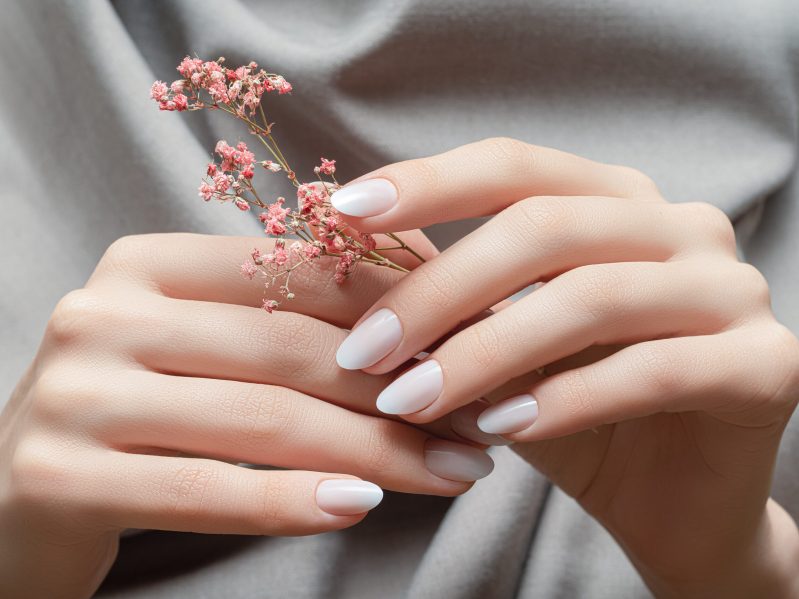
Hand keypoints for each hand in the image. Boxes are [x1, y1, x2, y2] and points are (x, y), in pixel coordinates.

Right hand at [0, 233, 492, 598]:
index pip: (295, 274)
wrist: (14, 497)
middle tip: (483, 421)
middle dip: (403, 391)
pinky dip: (293, 501)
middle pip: (288, 350)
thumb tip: (424, 301)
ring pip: (261, 420)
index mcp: (144, 264)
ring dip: (376, 451)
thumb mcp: (204, 347)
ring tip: (454, 470)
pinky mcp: (57, 476)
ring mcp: (74, 393)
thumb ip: (286, 318)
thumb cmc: (140, 414)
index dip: (398, 310)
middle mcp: (102, 313)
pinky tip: (361, 506)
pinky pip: (207, 491)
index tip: (478, 344)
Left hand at [331, 138, 798, 596]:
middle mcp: (682, 226)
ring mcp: (733, 289)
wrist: (669, 500)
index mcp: (617, 202)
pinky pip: (654, 370)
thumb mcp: (502, 346)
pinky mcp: (770, 364)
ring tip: (413, 401)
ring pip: (591, 298)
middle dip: (440, 292)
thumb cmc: (573, 412)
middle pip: (544, 226)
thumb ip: (453, 305)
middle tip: (366, 354)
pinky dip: (563, 400)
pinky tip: (499, 430)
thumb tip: (354, 271)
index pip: (515, 166)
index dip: (429, 182)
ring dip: (486, 352)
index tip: (345, 213)